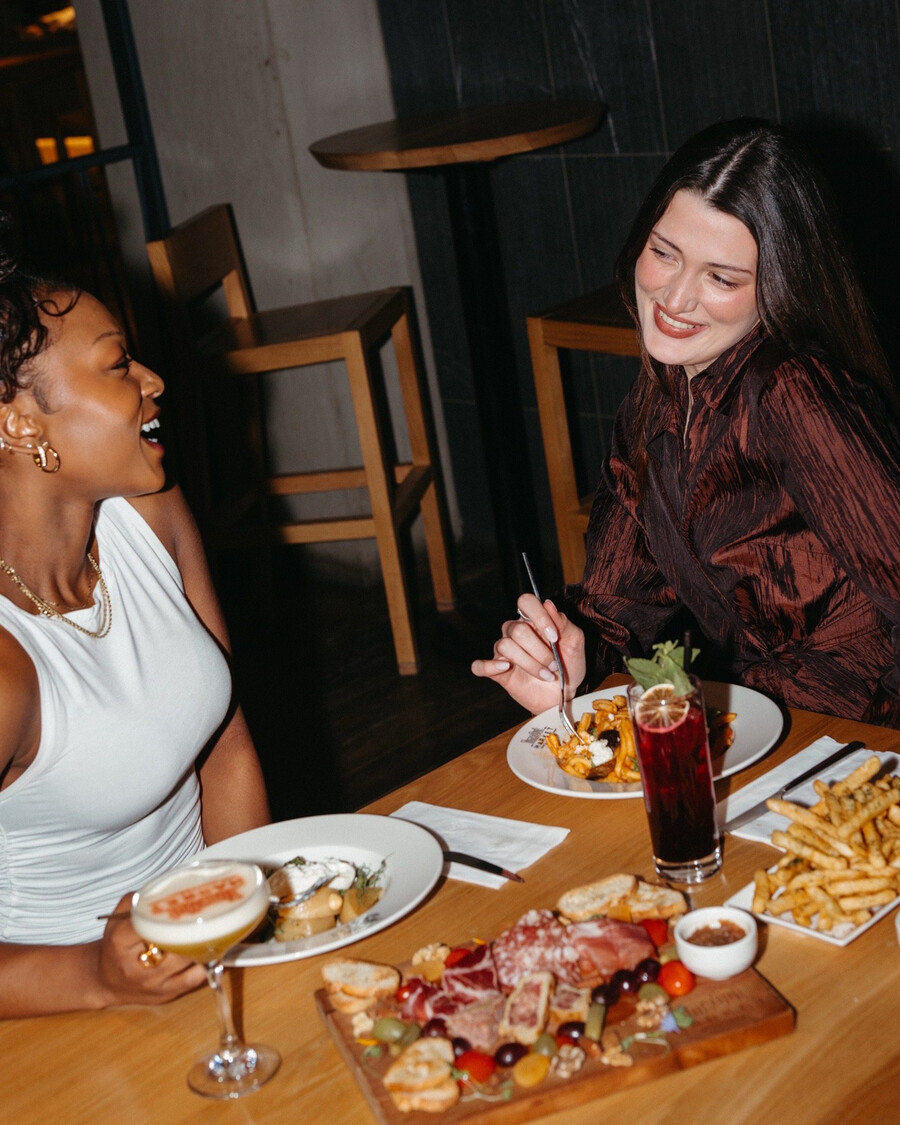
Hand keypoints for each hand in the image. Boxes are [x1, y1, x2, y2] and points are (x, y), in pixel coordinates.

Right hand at [93, 893, 206, 1007]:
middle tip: (209, 912)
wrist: (105, 980)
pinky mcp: (165, 994)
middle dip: (191, 928)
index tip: (185, 903)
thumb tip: (166, 886)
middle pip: (170, 943)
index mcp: (120, 941)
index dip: (168, 913)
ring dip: (202, 943)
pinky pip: (192, 980)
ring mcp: (151, 982)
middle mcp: (134, 965)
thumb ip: (139, 900)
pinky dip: (206, 964)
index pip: (146, 924)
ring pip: (184, 960)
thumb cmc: (116, 945)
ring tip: (215, 927)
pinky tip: (213, 950)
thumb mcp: (117, 919)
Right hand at [471, 593, 585, 713]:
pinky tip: (505, 668)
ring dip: (530, 664)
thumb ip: (563, 622)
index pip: (526, 602)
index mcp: (533, 620)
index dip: (539, 617)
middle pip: (518, 630)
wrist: (564, 694)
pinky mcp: (496, 671)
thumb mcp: (574, 641)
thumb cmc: (568, 665)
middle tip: (554, 665)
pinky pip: (480, 666)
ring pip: (506, 646)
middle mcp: (515, 632)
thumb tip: (548, 604)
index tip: (554, 637)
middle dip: (540, 650)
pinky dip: (488, 666)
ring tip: (545, 675)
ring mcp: (504, 652)